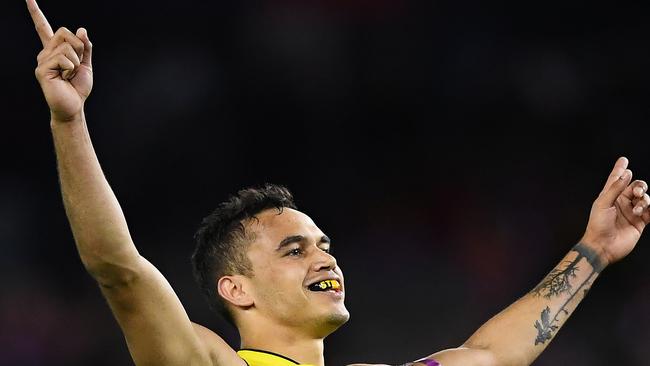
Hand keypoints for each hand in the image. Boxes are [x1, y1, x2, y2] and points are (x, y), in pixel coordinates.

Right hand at [27, 0, 92, 121]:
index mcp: (54, 50)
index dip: (35, 12)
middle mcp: (45, 52)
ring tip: (69, 74)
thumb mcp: (85, 64)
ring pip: (67, 46)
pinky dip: (70, 68)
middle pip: (66, 32)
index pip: (43, 27)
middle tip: (75, 65)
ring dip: (76, 61)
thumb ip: (85, 47)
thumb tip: (82, 29)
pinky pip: (63, 58)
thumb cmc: (78, 87)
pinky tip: (64, 78)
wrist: (73, 106)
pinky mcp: (42, 68)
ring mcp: (42, 60)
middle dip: (79, 47)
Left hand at [581, 157, 648, 265]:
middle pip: (636, 187)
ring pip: (645, 198)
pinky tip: (645, 212)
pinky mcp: (640, 223)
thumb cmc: (598, 225)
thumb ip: (615, 188)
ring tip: (637, 210)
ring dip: (644, 201)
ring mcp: (631, 212)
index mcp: (610, 196)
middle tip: (638, 192)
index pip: (616, 179)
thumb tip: (626, 174)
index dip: (620, 169)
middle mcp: (621, 202)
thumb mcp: (603, 203)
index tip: (623, 160)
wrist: (603, 246)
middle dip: (640, 186)